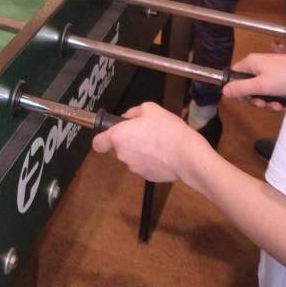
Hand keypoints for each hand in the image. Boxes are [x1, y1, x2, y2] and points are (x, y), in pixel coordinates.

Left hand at [92, 102, 208, 183]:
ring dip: (139, 151)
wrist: (187, 155)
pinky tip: (163, 154)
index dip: (102, 138)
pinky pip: (144, 166)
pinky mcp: (147, 177)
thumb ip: (133, 112)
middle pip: (117, 149)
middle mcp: (122, 155)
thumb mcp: (151, 109)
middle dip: (127, 141)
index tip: (112, 133)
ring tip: (157, 142)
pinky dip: (150, 161)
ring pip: (131, 158)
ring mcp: (134, 168)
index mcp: (118, 137)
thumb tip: (127, 118)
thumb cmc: (167, 129)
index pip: (97, 143)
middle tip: (144, 132)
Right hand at [223, 50, 285, 108]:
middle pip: (248, 86)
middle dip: (254, 99)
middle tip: (261, 103)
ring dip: (266, 102)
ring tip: (275, 105)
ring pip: (261, 92)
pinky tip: (282, 104)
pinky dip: (276, 100)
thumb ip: (240, 88)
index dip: (236, 89)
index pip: (234, 75)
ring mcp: (271, 74)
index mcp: (251, 63)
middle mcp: (260, 67)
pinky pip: (273, 93)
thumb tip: (223, 91)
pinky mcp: (282, 82)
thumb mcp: (260, 85)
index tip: (244, 99)